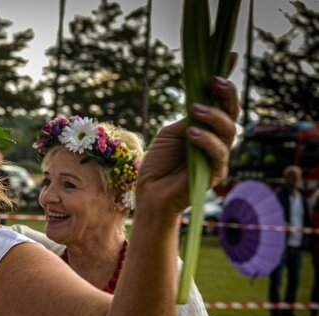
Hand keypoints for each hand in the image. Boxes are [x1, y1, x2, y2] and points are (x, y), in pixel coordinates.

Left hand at [136, 76, 240, 214]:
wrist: (150, 192)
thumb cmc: (158, 162)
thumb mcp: (171, 133)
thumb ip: (188, 119)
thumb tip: (202, 101)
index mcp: (207, 127)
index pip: (221, 101)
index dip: (226, 80)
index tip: (228, 56)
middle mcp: (218, 139)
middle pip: (232, 112)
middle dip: (225, 94)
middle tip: (213, 81)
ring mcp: (220, 156)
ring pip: (229, 130)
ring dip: (213, 116)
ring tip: (194, 109)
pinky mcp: (216, 173)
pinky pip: (218, 153)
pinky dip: (206, 140)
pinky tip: (192, 133)